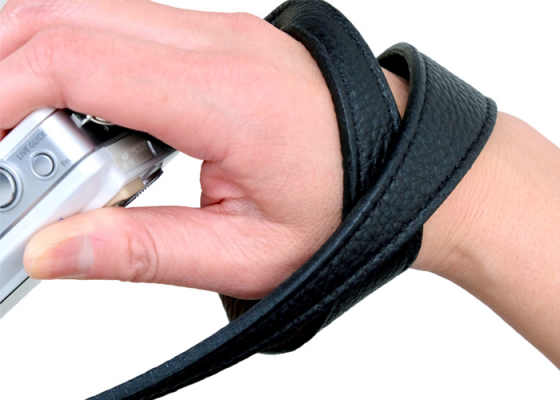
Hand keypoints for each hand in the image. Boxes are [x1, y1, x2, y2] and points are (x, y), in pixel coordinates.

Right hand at [0, 0, 344, 298]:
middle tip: (8, 152)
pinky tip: (94, 128)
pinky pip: (124, 32)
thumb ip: (144, 251)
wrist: (399, 166)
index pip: (75, 61)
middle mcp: (217, 45)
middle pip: (64, 18)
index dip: (1, 93)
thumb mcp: (246, 253)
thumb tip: (54, 250)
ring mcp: (217, 34)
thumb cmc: (347, 206)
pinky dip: (82, 68)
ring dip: (43, 72)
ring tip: (50, 150)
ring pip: (89, 17)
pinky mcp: (214, 42)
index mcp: (227, 97)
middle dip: (6, 76)